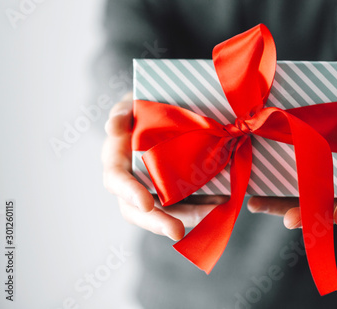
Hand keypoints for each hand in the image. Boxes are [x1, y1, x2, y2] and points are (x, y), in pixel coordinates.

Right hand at [102, 93, 227, 239]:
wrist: (168, 112)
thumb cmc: (144, 108)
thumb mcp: (131, 105)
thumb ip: (121, 113)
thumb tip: (112, 129)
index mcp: (118, 162)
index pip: (118, 182)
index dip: (130, 193)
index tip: (146, 204)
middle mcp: (135, 183)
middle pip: (142, 211)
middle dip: (159, 222)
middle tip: (176, 232)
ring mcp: (159, 191)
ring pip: (171, 212)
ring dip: (191, 216)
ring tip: (212, 213)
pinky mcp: (181, 192)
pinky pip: (193, 203)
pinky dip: (207, 205)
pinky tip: (224, 203)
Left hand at [247, 74, 336, 227]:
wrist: (336, 99)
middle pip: (335, 202)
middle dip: (313, 214)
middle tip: (291, 220)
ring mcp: (324, 179)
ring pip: (309, 202)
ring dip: (285, 209)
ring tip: (260, 206)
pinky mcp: (304, 177)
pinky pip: (290, 191)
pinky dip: (272, 197)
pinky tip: (253, 200)